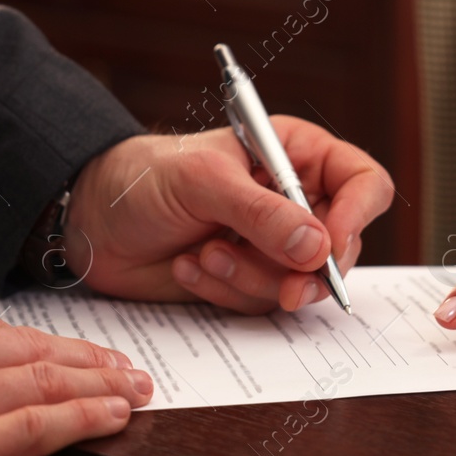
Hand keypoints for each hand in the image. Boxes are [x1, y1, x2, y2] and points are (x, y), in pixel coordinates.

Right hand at [0, 293, 152, 455]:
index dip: (29, 338)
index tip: (52, 345)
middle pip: (26, 347)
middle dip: (81, 355)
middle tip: (121, 361)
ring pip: (43, 381)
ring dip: (97, 381)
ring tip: (133, 385)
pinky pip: (35, 432)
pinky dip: (82, 419)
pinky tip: (113, 415)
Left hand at [63, 118, 392, 313]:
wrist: (93, 219)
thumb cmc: (144, 177)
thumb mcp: (202, 181)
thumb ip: (260, 213)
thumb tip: (317, 247)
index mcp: (295, 154)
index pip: (362, 181)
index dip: (358, 215)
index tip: (329, 246)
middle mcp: (294, 199)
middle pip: (342, 245)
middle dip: (304, 269)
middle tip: (283, 288)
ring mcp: (273, 244)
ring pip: (302, 282)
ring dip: (253, 279)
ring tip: (205, 256)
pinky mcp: (249, 279)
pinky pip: (263, 302)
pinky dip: (228, 290)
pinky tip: (190, 267)